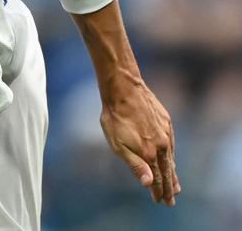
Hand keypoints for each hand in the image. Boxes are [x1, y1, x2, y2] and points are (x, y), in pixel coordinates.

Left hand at [99, 76, 180, 205]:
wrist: (124, 89)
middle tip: (171, 201)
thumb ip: (135, 165)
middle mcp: (162, 145)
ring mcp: (166, 133)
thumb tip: (148, 184)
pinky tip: (171, 159)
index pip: (157, 178)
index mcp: (149, 153)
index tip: (161, 202)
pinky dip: (172, 156)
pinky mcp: (167, 122)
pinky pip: (171, 145)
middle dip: (169, 187)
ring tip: (176, 186)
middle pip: (167, 171)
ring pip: (171, 158)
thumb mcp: (118, 144)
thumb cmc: (115, 117)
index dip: (159, 191)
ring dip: (173, 173)